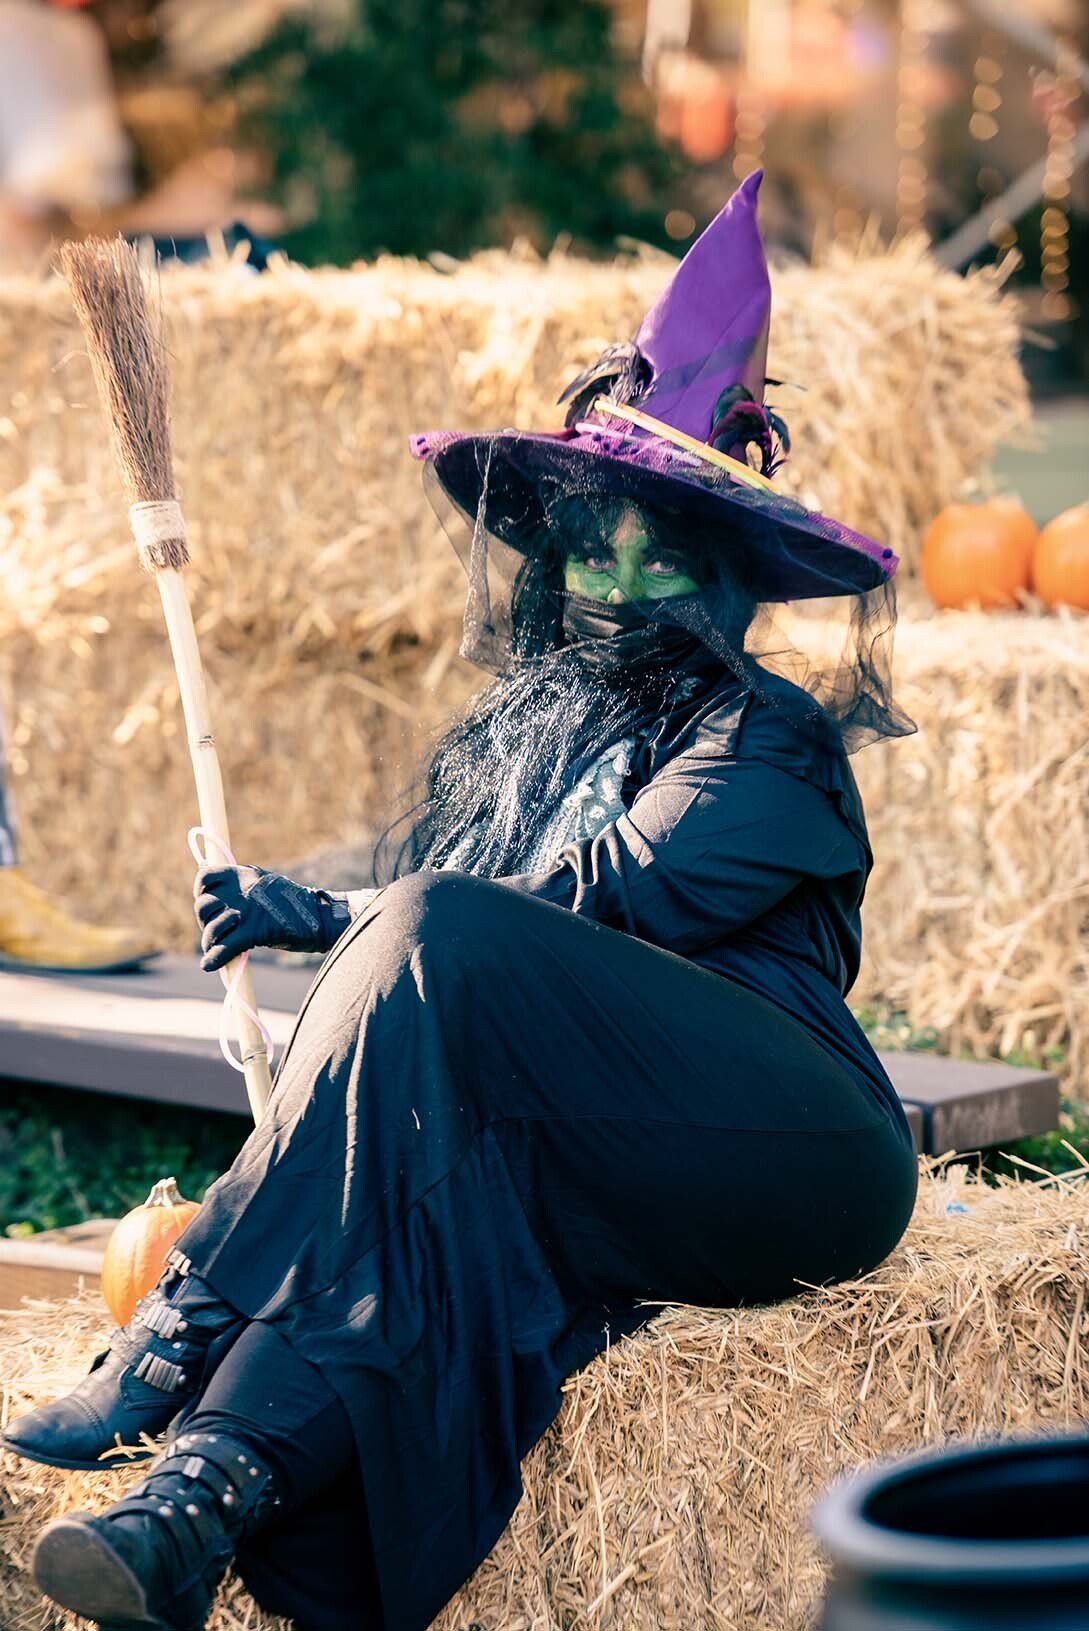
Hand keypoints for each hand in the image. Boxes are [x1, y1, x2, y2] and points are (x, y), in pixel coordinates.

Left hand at [193, 865, 350, 971]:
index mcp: (244, 875)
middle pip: (203, 906)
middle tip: (216, 932)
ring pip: (211, 929)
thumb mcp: (265, 886)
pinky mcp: (253, 932)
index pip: (205, 878)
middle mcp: (241, 890)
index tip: (211, 904)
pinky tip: (209, 965)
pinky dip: (214, 959)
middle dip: (205, 921)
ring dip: (209, 942)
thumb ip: (243, 890)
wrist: (319, 917)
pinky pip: (223, 948)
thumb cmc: (294, 906)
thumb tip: (221, 904)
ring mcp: (246, 911)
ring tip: (215, 950)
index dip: (202, 892)